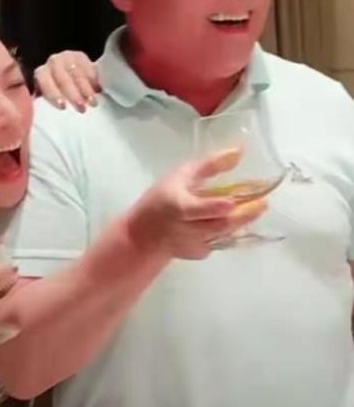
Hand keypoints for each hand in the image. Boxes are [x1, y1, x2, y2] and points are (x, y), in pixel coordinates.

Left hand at [34, 50, 100, 111]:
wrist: (66, 74)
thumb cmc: (56, 92)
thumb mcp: (46, 97)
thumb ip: (42, 104)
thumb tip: (35, 119)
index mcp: (41, 74)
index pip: (45, 83)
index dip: (53, 95)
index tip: (63, 107)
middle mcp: (53, 63)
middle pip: (63, 79)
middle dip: (73, 95)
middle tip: (82, 109)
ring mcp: (67, 57)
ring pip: (77, 73)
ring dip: (86, 89)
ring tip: (93, 103)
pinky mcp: (80, 56)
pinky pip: (88, 67)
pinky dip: (93, 79)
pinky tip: (98, 90)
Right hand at [128, 149, 267, 260]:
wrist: (144, 236)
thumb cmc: (161, 199)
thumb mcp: (180, 176)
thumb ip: (209, 165)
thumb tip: (239, 152)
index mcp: (178, 206)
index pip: (197, 209)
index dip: (214, 207)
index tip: (230, 202)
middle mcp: (186, 227)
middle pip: (219, 224)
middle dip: (243, 215)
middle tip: (263, 203)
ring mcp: (193, 243)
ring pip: (224, 234)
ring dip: (242, 222)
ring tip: (257, 208)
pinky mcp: (199, 254)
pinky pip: (220, 241)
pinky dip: (228, 231)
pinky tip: (232, 221)